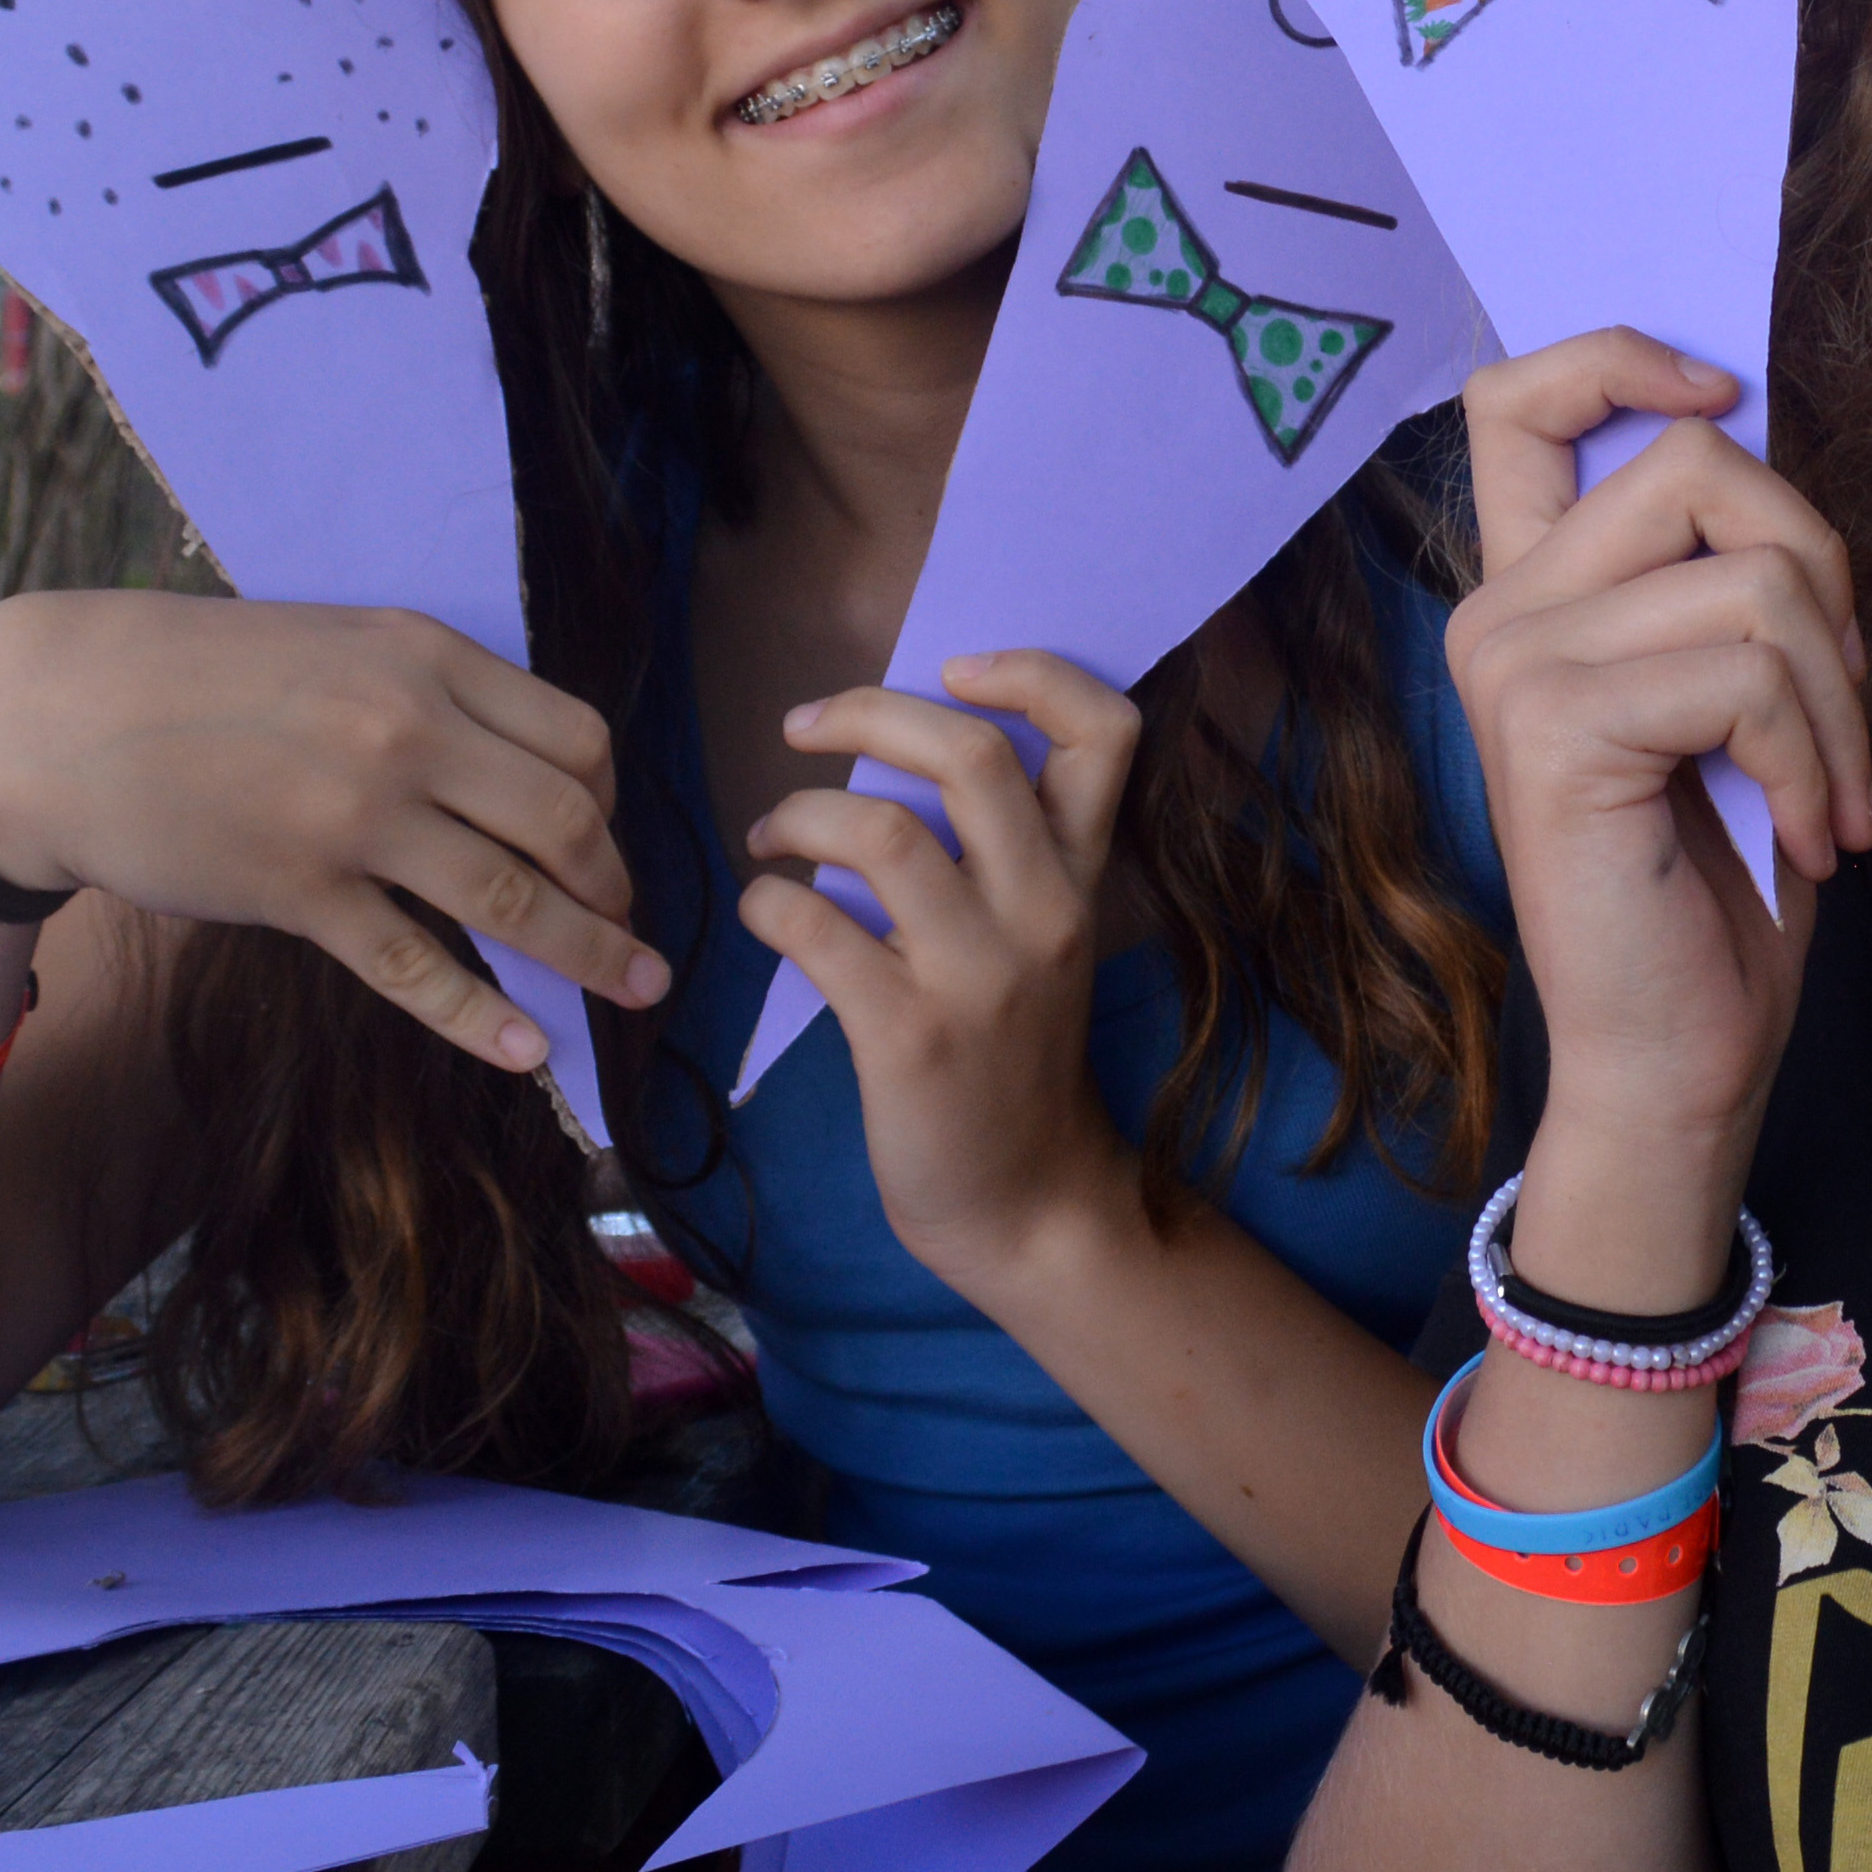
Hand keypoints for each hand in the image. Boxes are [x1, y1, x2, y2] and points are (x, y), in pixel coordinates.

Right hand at [0, 590, 657, 1073]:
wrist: (60, 717)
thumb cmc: (197, 677)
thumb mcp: (336, 643)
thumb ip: (427, 693)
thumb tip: (515, 770)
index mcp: (426, 657)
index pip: (577, 738)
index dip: (612, 800)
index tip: (606, 838)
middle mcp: (407, 730)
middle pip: (567, 820)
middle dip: (615, 884)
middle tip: (629, 925)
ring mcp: (356, 815)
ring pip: (512, 897)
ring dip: (590, 951)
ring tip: (633, 986)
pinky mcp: (299, 891)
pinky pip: (415, 965)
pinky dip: (481, 1014)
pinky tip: (527, 1047)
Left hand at [745, 653, 1143, 1291]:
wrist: (1026, 1204)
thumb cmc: (1014, 1058)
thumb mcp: (1043, 942)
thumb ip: (1005, 853)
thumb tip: (901, 748)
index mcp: (1081, 877)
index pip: (1106, 731)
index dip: (1034, 671)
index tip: (955, 667)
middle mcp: (1045, 913)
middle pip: (972, 757)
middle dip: (870, 712)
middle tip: (804, 726)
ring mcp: (980, 977)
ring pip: (882, 836)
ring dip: (800, 815)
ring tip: (769, 835)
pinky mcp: (908, 1037)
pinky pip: (816, 930)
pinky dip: (770, 904)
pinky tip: (766, 914)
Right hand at [1445, 330, 1871, 1220]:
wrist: (1681, 1057)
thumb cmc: (1717, 881)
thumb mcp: (1732, 694)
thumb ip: (1718, 571)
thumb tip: (1757, 434)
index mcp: (1531, 592)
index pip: (1519, 399)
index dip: (1622, 355)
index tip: (1722, 399)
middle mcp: (1498, 614)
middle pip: (1699, 466)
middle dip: (1822, 572)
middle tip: (1840, 704)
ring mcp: (1514, 668)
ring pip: (1755, 581)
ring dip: (1840, 705)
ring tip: (1836, 800)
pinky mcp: (1558, 731)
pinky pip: (1748, 676)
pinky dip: (1817, 760)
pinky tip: (1813, 841)